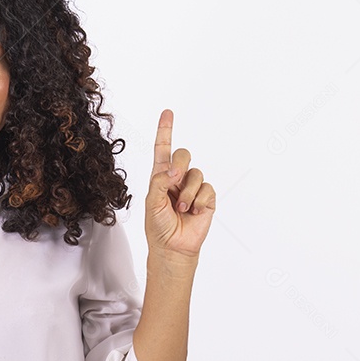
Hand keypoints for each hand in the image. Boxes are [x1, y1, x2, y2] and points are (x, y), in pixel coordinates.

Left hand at [145, 109, 215, 258]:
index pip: (163, 148)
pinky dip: (199, 201)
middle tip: (175, 178)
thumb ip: (160, 181)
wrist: (173, 247)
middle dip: (180, 163)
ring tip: (181, 209)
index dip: (166, 130)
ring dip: (187, 193)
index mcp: (160, 176)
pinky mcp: (207, 199)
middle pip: (183, 154)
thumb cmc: (158, 226)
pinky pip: (207, 189)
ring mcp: (193, 188)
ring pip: (196, 174)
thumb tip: (174, 170)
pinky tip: (194, 212)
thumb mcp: (152, 202)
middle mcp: (178, 179)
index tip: (168, 113)